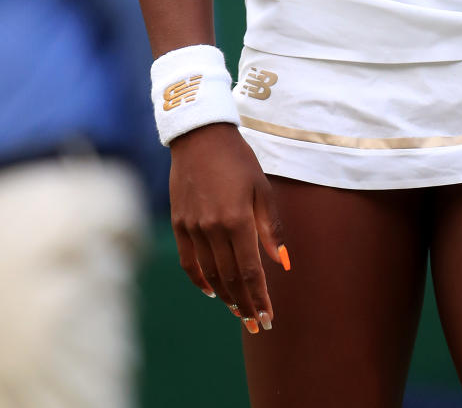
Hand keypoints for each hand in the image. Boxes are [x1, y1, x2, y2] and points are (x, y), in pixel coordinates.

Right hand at [169, 122, 289, 333]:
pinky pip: (189, 261)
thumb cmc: (238, 160)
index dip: (259, 297)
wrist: (200, 137)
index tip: (269, 317)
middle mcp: (212, 228)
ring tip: (239, 311)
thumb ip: (271, 227)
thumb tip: (283, 263)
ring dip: (225, 297)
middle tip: (257, 324)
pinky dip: (200, 280)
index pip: (249, 271)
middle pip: (229, 279)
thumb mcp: (262, 188)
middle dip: (245, 305)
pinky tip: (211, 290)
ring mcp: (192, 228)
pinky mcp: (178, 224)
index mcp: (237, 220)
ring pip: (209, 274)